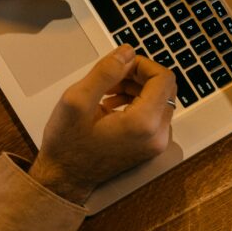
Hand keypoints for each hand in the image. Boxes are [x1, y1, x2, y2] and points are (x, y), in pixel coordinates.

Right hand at [29, 46, 176, 204]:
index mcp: (143, 124)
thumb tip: (127, 52)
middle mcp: (158, 135)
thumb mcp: (77, 99)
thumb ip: (106, 71)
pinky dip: (137, 102)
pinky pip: (154, 114)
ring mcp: (157, 143)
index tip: (121, 64)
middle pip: (165, 88)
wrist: (66, 177)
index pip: (164, 79)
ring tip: (106, 90)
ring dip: (136, 88)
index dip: (143, 64)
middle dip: (139, 76)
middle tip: (111, 77)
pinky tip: (112, 103)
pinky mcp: (152, 145)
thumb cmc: (68, 144)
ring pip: (160, 99)